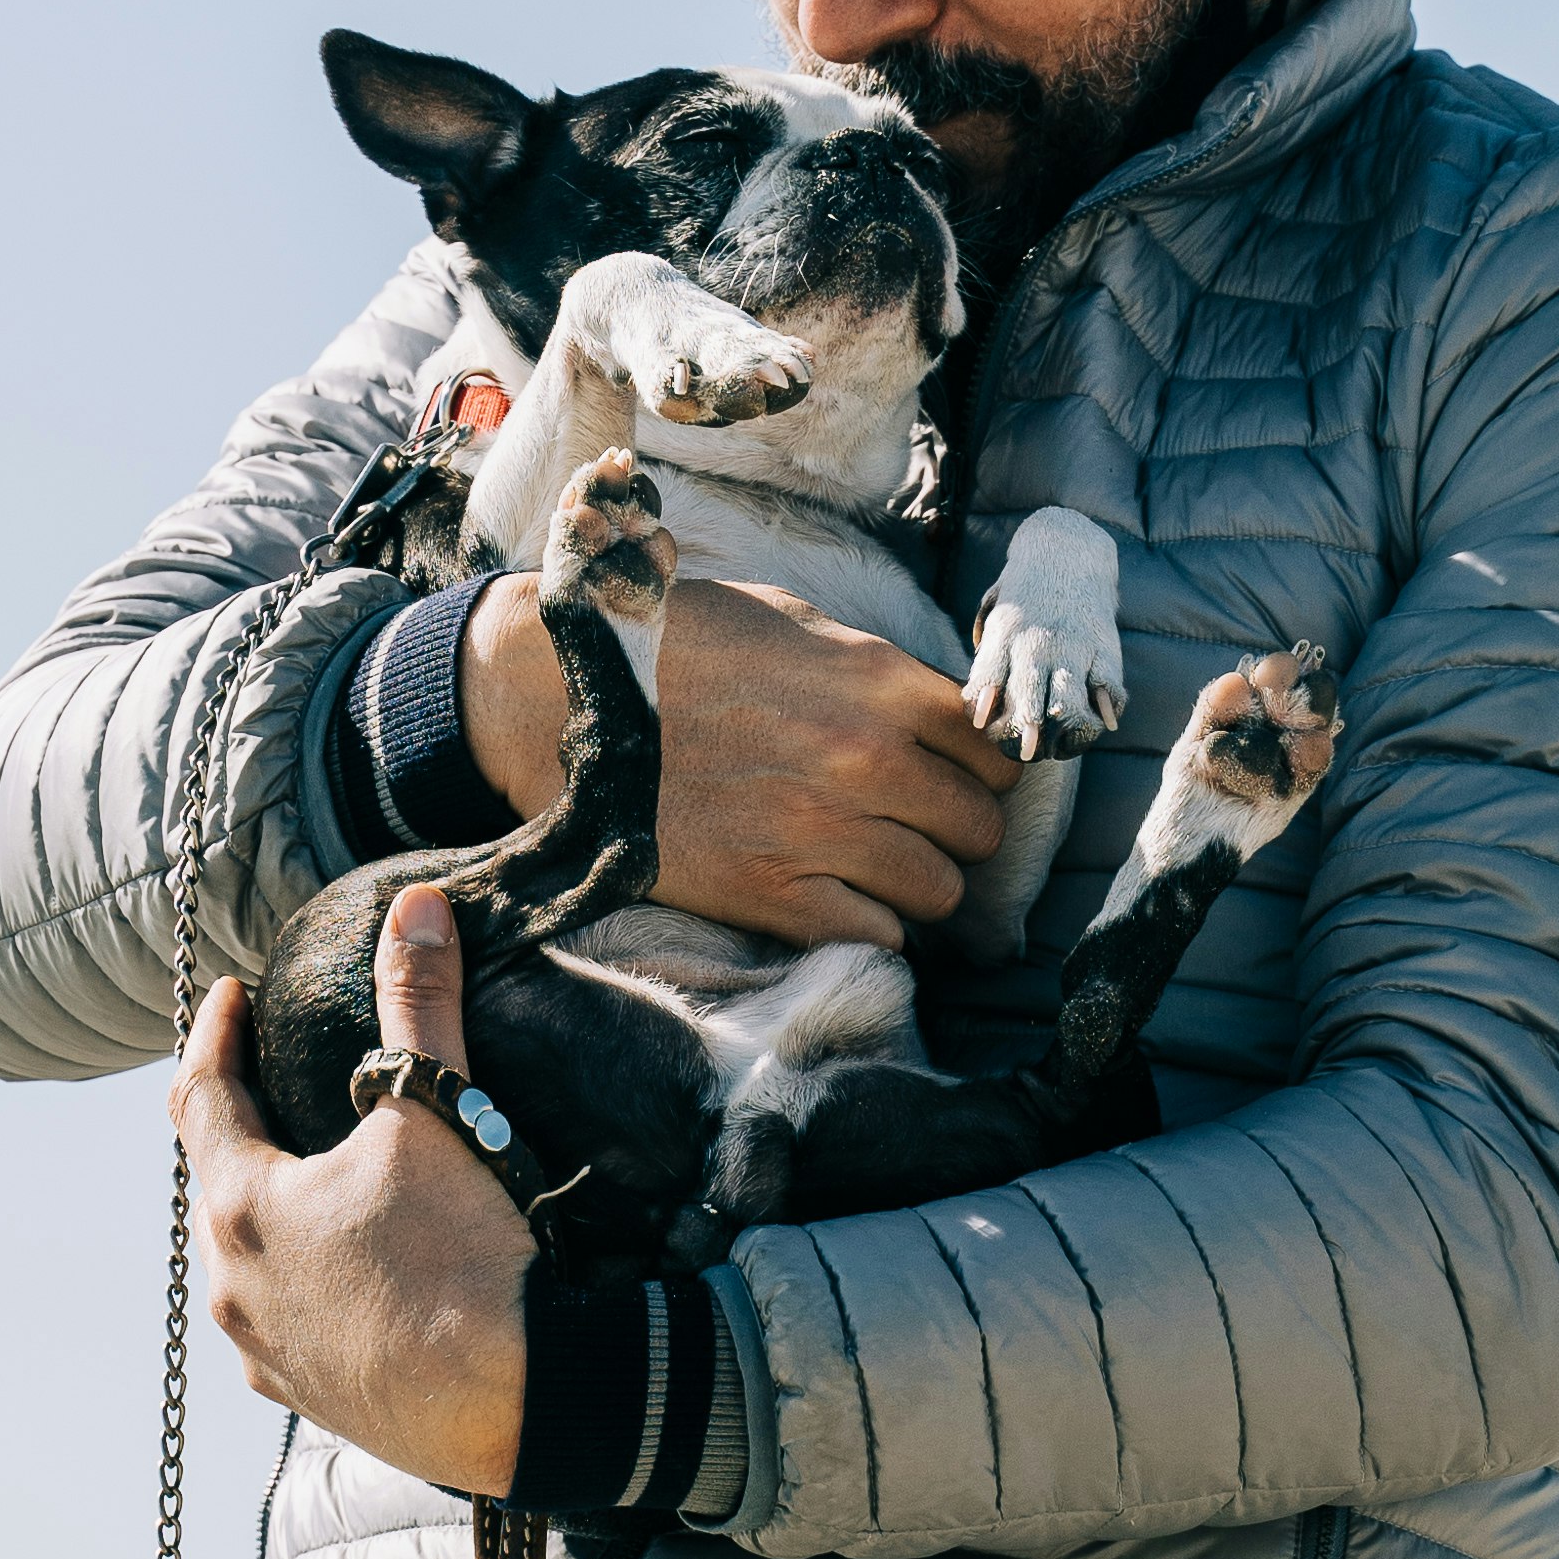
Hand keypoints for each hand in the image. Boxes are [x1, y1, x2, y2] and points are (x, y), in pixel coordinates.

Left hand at [172, 884, 530, 1491]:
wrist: (519, 1403)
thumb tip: (414, 908)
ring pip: (245, 1261)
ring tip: (308, 1180)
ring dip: (266, 1213)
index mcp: (245, 1204)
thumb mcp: (439, 1112)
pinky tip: (343, 1275)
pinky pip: (285, 1323)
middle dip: (238, 1123)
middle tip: (265, 1078)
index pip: (200, 1094)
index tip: (233, 997)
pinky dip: (301, 1283)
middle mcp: (234, 1284)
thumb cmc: (466, 1259)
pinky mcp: (309, 1398)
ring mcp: (265, 1351)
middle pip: (217, 1180)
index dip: (215, 1035)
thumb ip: (419, 1004)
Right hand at [462, 564, 1011, 946]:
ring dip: (914, 884)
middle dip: (953, 830)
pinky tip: (833, 898)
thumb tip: (942, 711)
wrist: (562, 704)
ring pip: (940, 891)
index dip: (981, 768)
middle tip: (911, 826)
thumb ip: (874, 669)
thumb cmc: (675, 651)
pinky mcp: (773, 896)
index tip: (954, 776)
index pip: (996, 750)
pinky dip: (867, 925)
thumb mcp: (788, 622)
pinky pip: (878, 936)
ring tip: (873, 866)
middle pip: (980, 828)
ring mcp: (822, 833)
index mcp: (880, 682)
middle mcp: (867, 758)